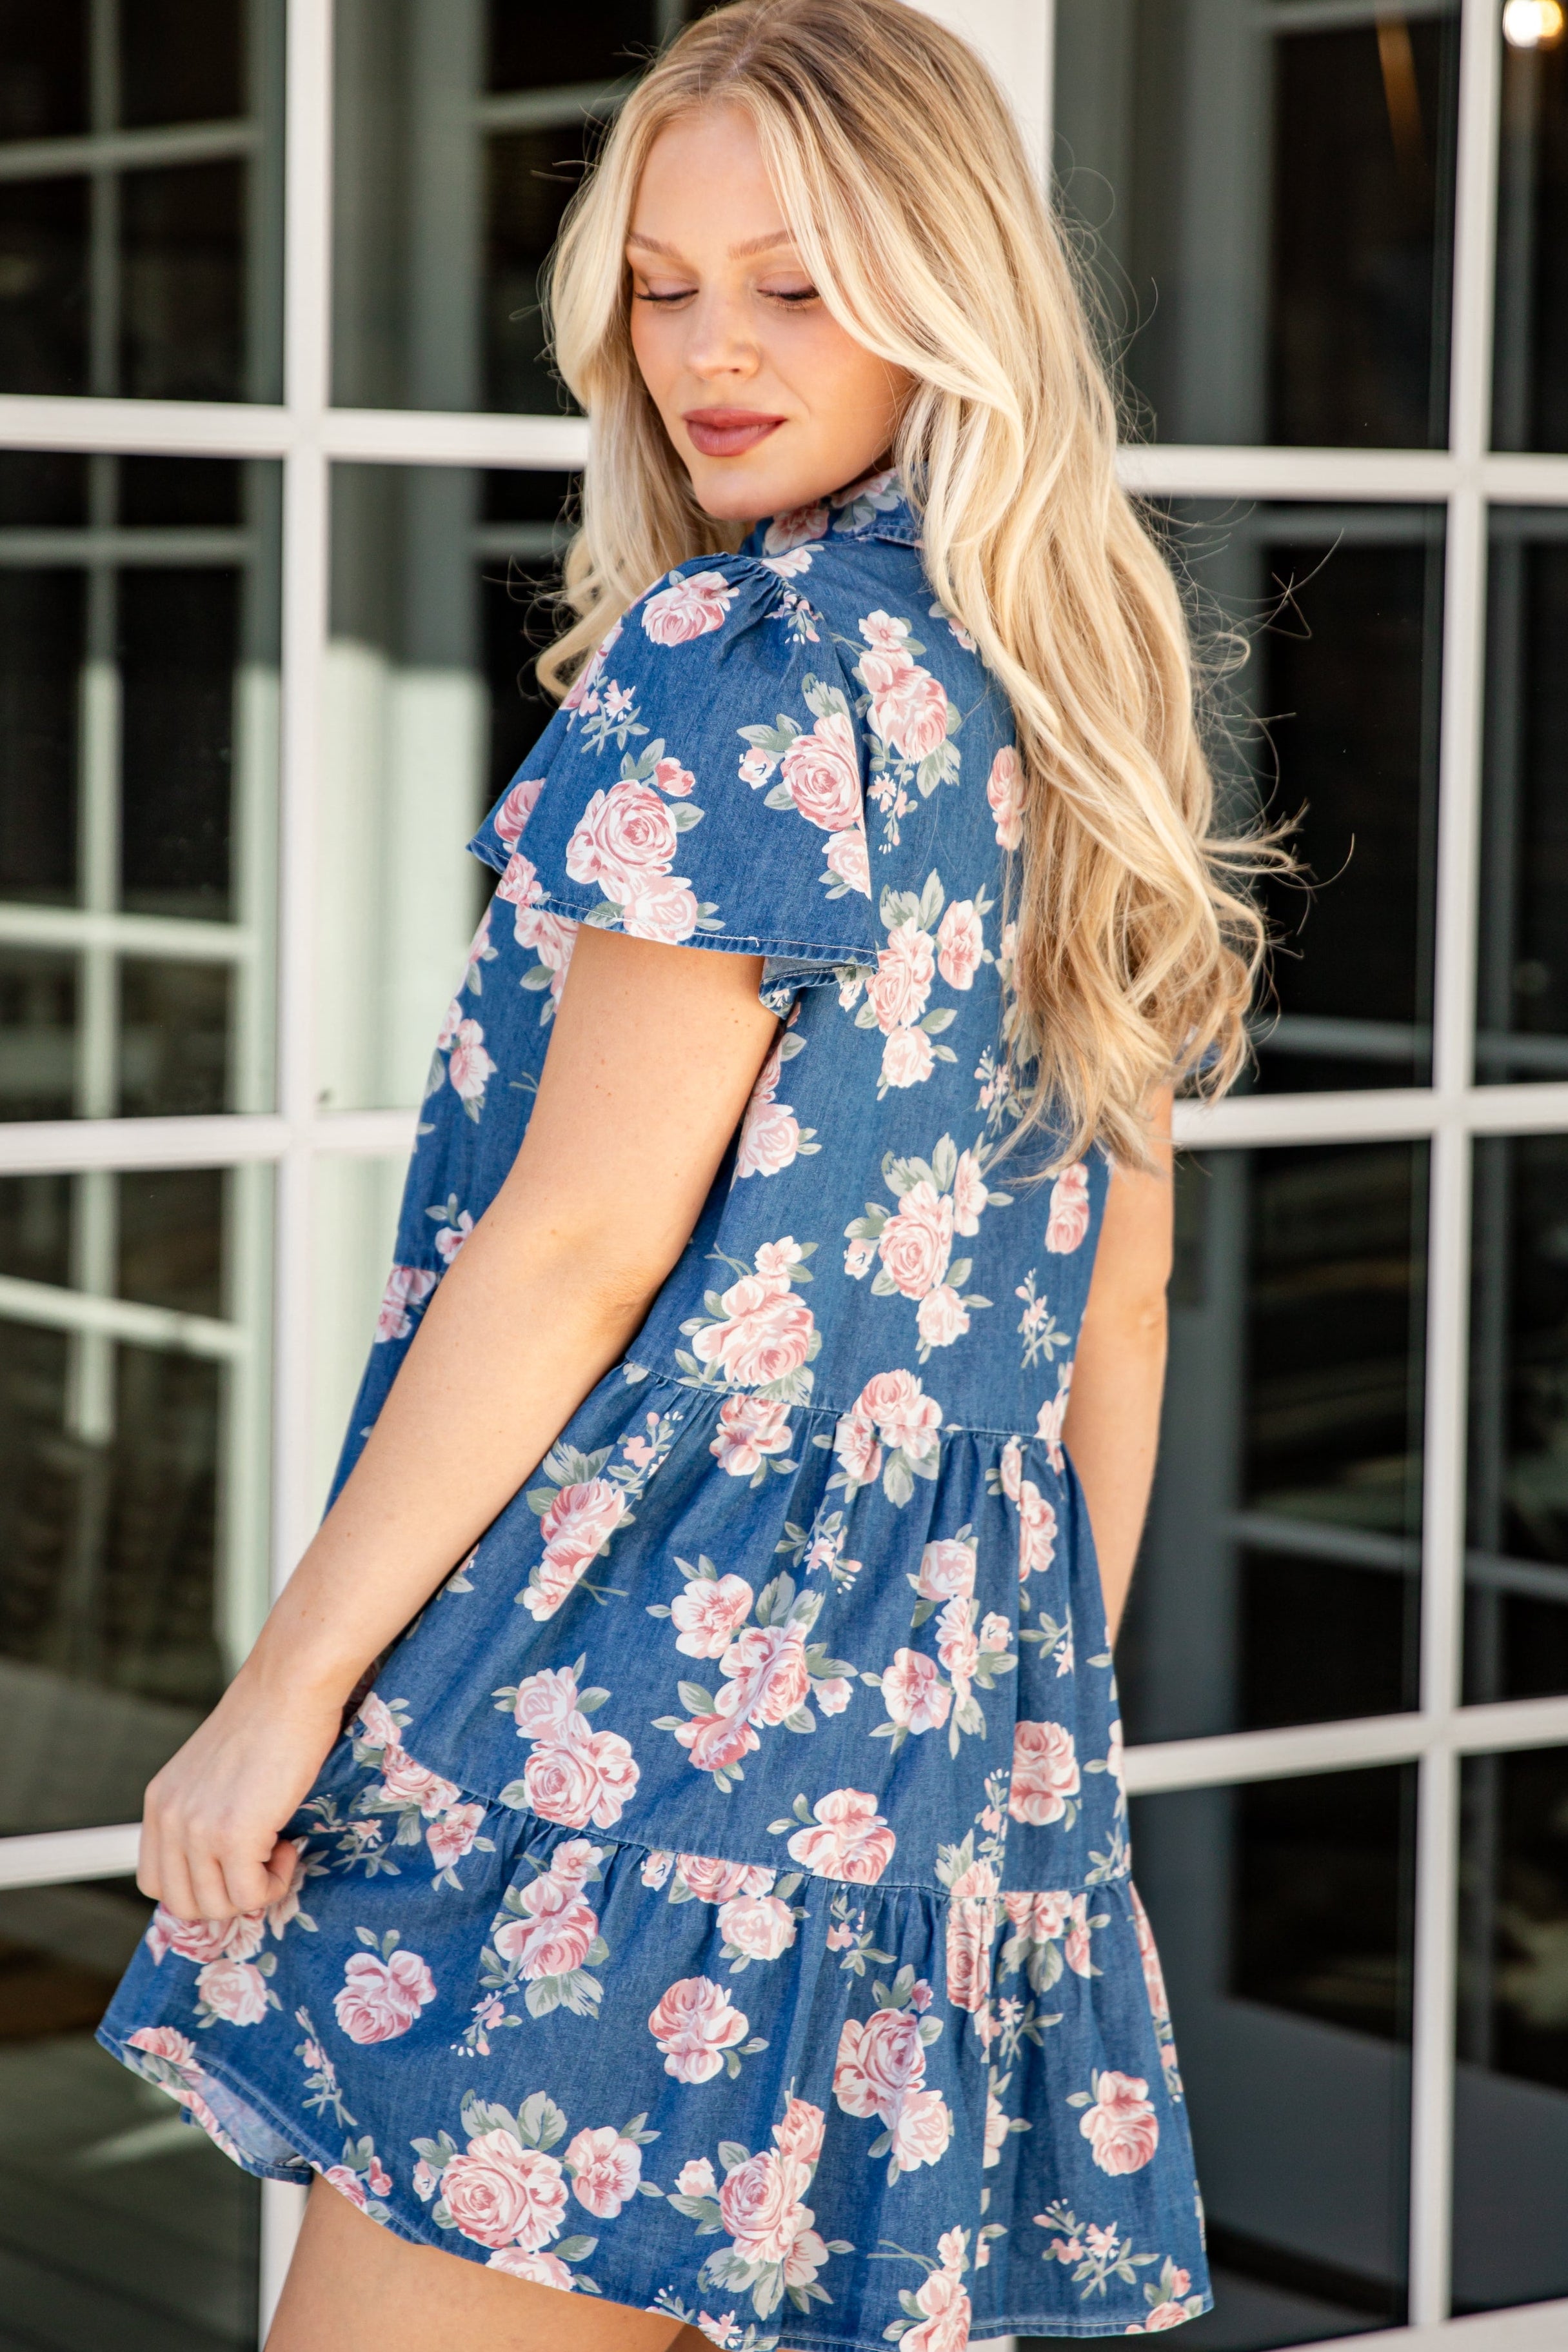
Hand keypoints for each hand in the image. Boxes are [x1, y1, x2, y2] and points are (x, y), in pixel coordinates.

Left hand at [137, 1665, 347, 1922]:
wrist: (290, 1685)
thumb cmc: (268, 1717)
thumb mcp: (213, 1768)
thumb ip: (203, 1809)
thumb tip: (223, 1860)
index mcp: (160, 1802)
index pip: (155, 1882)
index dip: (198, 1887)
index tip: (234, 1867)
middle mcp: (170, 1818)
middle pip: (182, 1903)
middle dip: (227, 1897)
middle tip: (260, 1863)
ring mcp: (198, 1830)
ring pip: (217, 1907)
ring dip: (254, 1890)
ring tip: (278, 1849)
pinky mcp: (234, 1835)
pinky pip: (250, 1894)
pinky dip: (275, 1883)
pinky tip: (288, 1846)